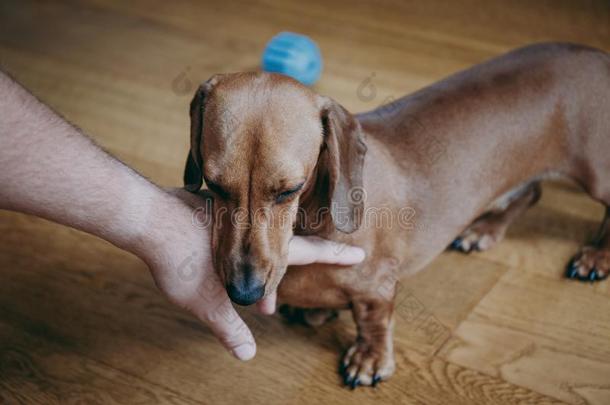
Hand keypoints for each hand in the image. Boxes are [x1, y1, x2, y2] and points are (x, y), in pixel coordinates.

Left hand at [142, 189, 364, 360]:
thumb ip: (229, 326)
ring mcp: (230, 214)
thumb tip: (247, 353)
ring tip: (237, 296)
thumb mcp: (208, 301)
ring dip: (252, 270)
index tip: (359, 254)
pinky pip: (230, 231)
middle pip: (281, 250)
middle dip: (280, 280)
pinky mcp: (208, 209)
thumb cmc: (182, 258)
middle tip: (271, 308)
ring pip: (254, 242)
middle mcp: (251, 227)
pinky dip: (230, 251)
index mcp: (262, 248)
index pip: (309, 253)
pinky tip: (213, 261)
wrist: (149, 221)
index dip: (336, 256)